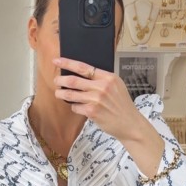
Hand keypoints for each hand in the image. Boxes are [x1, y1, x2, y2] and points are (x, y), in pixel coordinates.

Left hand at [53, 57, 163, 178]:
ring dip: (62, 94)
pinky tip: (78, 108)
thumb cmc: (122, 105)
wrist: (130, 124)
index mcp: (108, 77)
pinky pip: (76, 107)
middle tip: (56, 81)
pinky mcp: (92, 112)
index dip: (67, 63)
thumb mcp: (116, 86)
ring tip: (58, 94)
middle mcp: (102, 87)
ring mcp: (96, 99)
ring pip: (71, 94)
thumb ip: (101, 80)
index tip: (57, 61)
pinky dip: (74, 107)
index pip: (83, 67)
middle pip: (73, 80)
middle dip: (61, 80)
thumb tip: (81, 75)